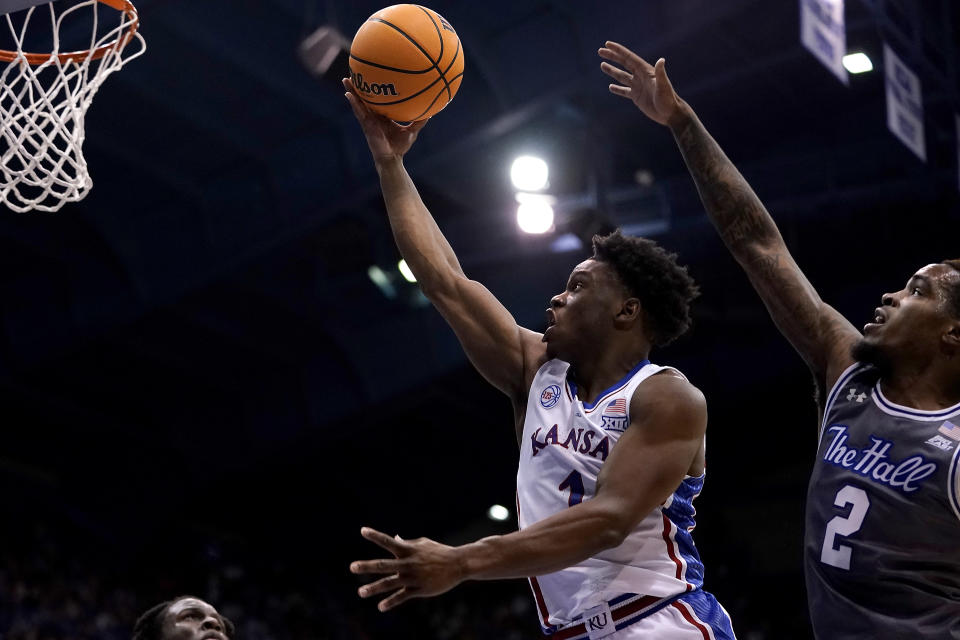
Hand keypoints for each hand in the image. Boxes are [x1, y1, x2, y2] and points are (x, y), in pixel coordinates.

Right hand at [343, 78, 428, 162]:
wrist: (392, 158)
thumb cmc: (401, 146)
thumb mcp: (412, 130)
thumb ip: (419, 121)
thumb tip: (431, 112)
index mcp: (383, 116)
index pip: (378, 100)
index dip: (374, 90)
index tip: (373, 77)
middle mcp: (374, 116)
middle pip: (365, 98)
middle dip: (359, 87)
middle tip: (355, 73)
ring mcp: (368, 120)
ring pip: (358, 103)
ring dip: (351, 91)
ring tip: (346, 79)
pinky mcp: (366, 125)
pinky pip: (358, 112)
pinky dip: (353, 103)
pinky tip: (348, 95)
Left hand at [350, 527, 465, 611]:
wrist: (458, 564)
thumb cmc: (439, 552)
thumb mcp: (423, 544)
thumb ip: (407, 543)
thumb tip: (395, 537)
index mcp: (408, 550)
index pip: (388, 541)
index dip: (375, 536)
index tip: (362, 530)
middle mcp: (408, 563)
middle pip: (383, 565)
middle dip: (367, 566)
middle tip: (352, 567)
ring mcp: (413, 577)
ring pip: (390, 583)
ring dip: (374, 588)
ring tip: (361, 592)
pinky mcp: (419, 589)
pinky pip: (402, 596)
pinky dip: (391, 602)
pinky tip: (381, 607)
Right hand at [598, 41, 685, 127]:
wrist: (670, 114)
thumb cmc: (668, 100)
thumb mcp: (664, 86)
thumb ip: (660, 73)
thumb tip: (661, 60)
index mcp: (645, 71)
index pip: (629, 58)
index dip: (618, 51)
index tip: (607, 44)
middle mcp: (641, 76)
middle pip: (623, 64)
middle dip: (612, 57)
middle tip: (600, 51)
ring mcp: (638, 86)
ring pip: (622, 76)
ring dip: (612, 71)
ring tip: (602, 65)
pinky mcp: (637, 97)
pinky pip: (624, 91)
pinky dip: (617, 89)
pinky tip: (610, 87)